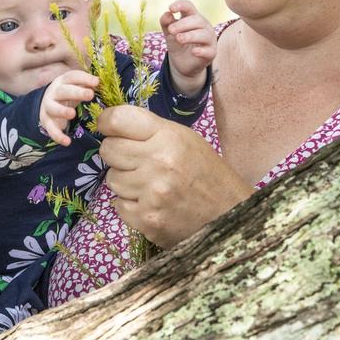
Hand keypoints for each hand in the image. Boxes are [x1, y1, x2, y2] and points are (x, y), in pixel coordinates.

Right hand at [39, 70, 98, 145]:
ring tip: (72, 114)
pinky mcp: (46, 122)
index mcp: (62, 81)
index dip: (84, 78)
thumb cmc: (68, 93)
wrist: (47, 104)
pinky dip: (58, 136)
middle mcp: (53, 93)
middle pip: (63, 91)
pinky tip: (67, 142)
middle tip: (90, 95)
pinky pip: (51, 129)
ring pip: (53, 108)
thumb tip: (99, 82)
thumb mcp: (76, 86)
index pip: (72, 77)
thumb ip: (87, 84)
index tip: (97, 82)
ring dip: (62, 111)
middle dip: (76, 92)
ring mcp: (48, 107)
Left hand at [98, 105, 253, 247]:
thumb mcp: (187, 140)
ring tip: (150, 184)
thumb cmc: (208, 174)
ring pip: (112, 179)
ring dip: (126, 181)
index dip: (107, 122)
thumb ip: (152, 131)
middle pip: (108, 149)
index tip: (108, 127)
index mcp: (170, 137)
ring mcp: (152, 193)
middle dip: (117, 154)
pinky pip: (119, 205)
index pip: (118, 119)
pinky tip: (152, 203)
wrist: (232, 216)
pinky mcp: (147, 220)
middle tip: (136, 160)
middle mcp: (159, 162)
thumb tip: (112, 126)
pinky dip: (131, 205)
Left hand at [160, 0, 214, 96]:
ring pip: (204, 34)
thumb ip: (166, 23)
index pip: (189, 7)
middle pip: (197, 20)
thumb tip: (167, 13)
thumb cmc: (178, 43)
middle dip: (183, 24)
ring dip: (190, 36)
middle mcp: (203, 26)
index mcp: (192, 17)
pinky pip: (209, 50)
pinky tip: (193, 52)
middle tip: (171, 30)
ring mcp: (209, 39)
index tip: (171, 8)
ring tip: (178, 39)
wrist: (182, 63)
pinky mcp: (211, 53)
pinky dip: (201, 50)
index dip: (181, 5)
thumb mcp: (169, 33)